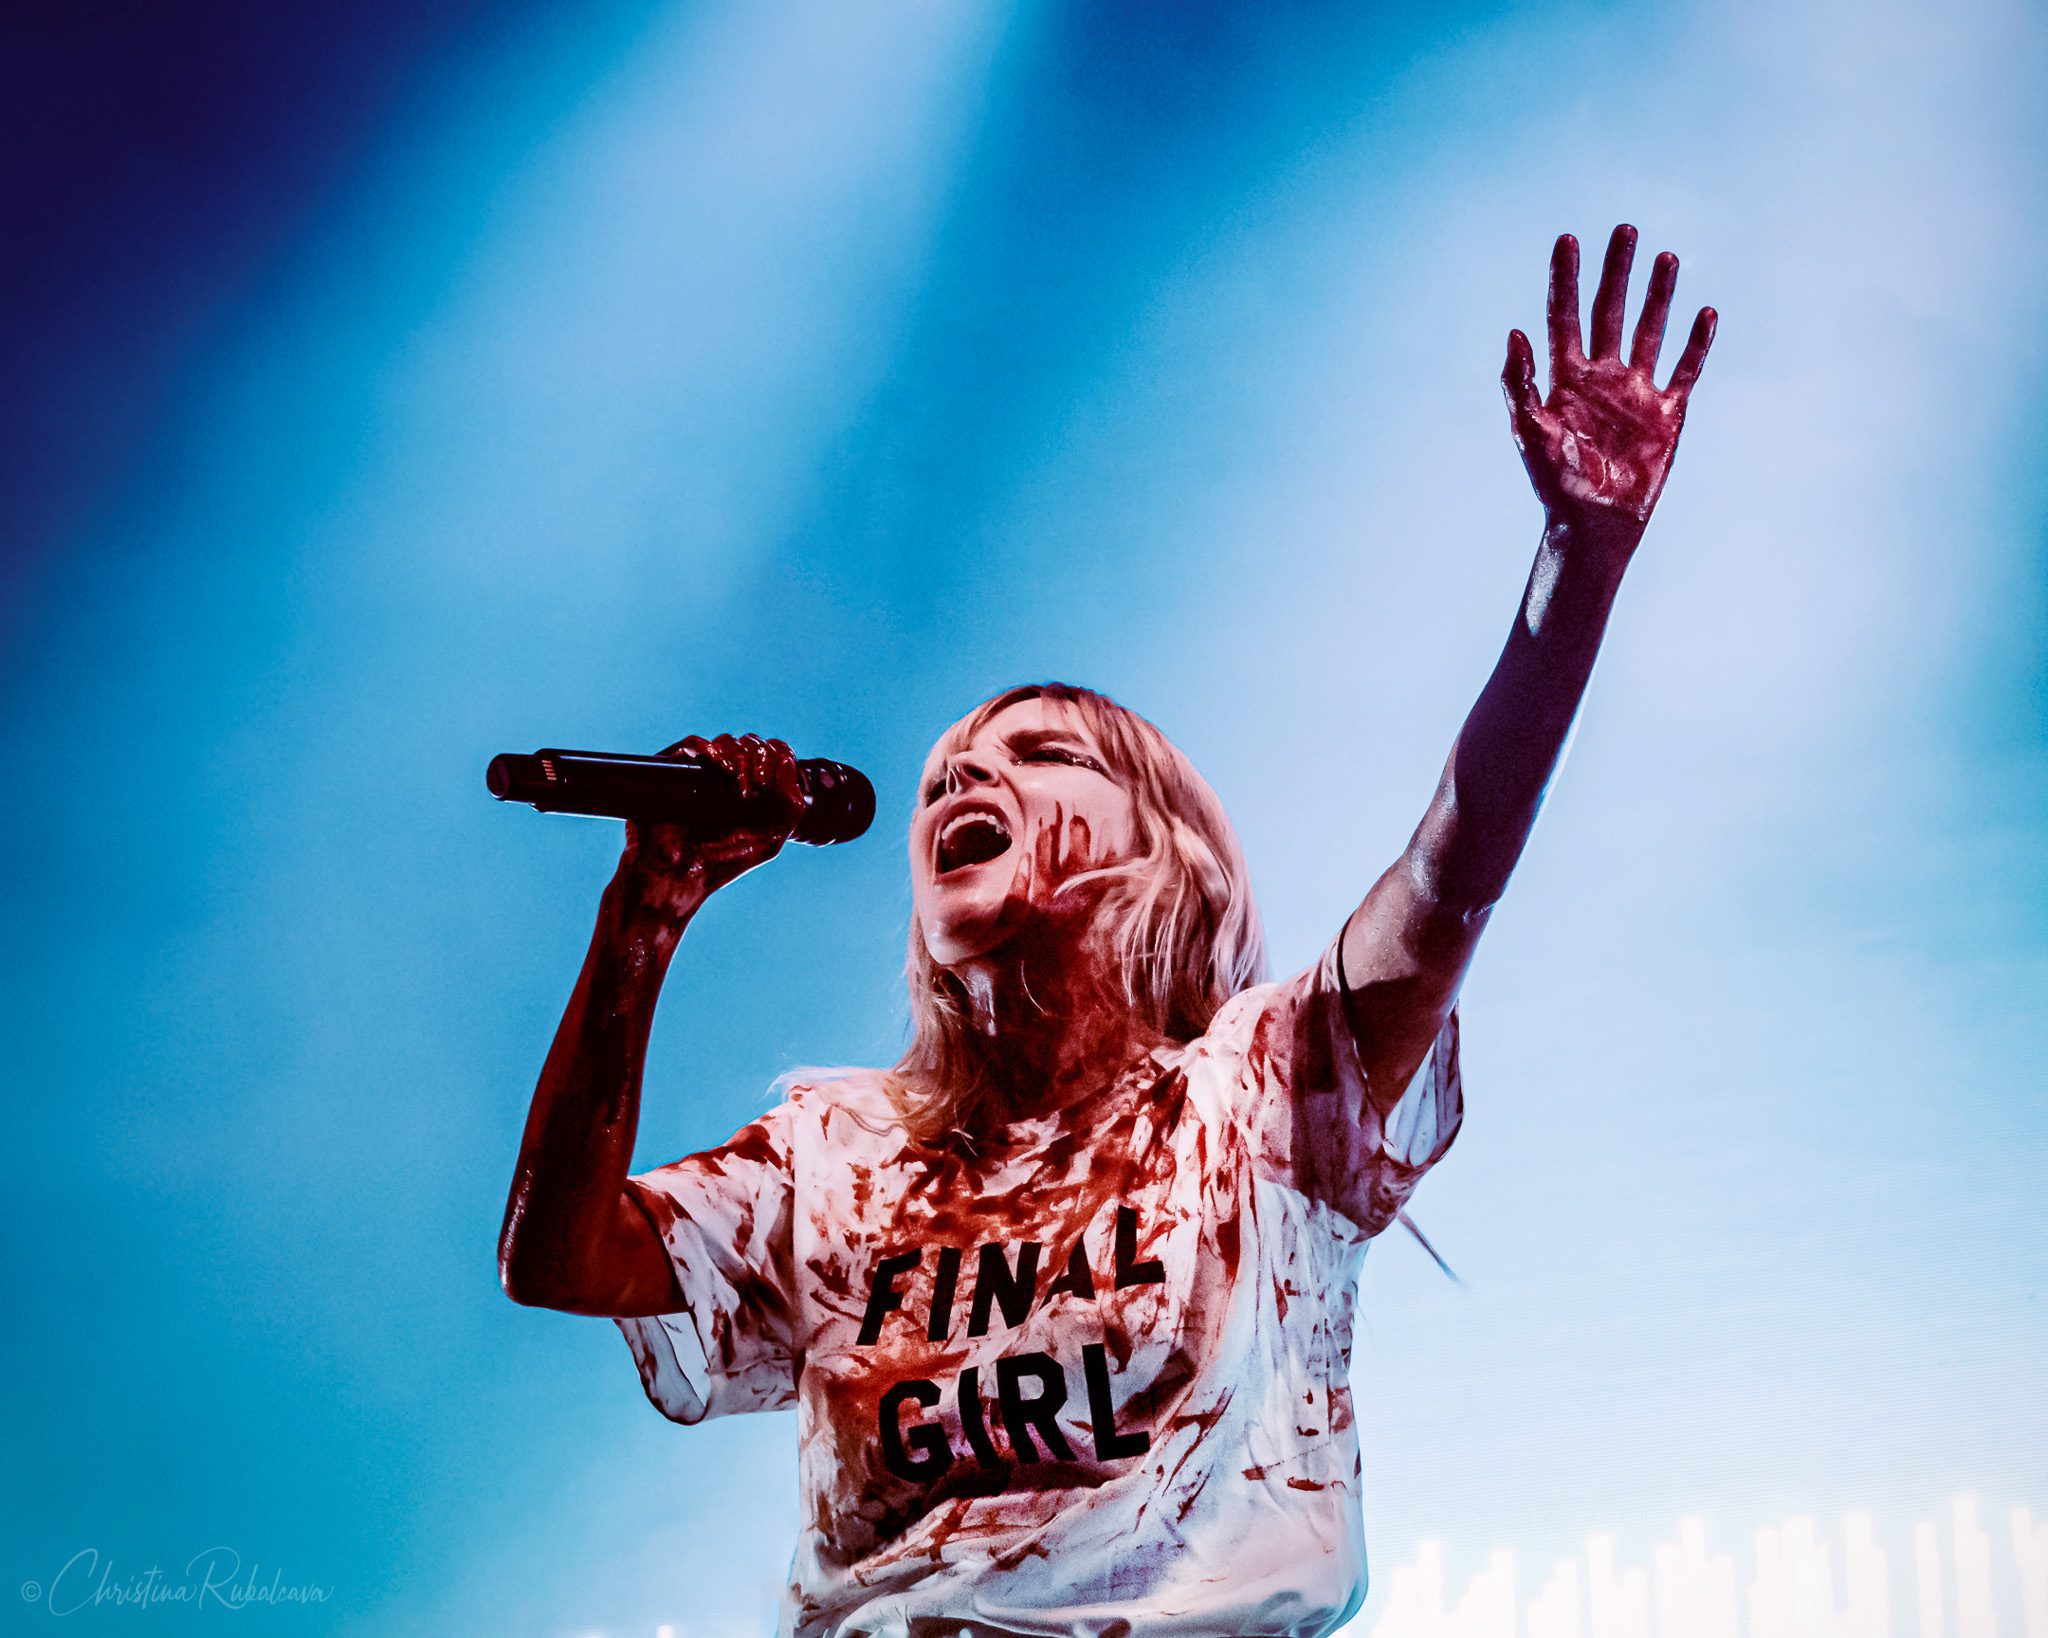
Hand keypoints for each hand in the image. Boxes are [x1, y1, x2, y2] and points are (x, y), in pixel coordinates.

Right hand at [615, 732, 805, 917]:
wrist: (678, 875)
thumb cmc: (720, 863)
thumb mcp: (770, 840)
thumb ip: (790, 807)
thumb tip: (787, 762)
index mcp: (752, 790)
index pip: (772, 754)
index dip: (778, 756)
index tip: (773, 783)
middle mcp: (726, 778)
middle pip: (751, 743)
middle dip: (760, 758)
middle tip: (757, 787)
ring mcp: (700, 773)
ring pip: (726, 742)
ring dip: (741, 757)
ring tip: (740, 788)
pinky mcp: (674, 770)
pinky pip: (693, 743)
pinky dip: (710, 749)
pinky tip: (720, 769)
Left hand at [1503, 224, 1715, 552]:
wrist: (1593, 523)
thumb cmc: (1554, 482)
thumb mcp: (1529, 431)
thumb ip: (1521, 382)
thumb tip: (1516, 331)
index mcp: (1565, 378)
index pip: (1563, 316)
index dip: (1564, 279)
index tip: (1567, 240)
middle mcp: (1602, 377)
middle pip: (1610, 312)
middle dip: (1616, 272)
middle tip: (1624, 230)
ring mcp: (1636, 392)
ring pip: (1650, 331)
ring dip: (1658, 295)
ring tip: (1666, 256)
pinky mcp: (1668, 413)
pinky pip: (1686, 370)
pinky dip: (1696, 343)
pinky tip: (1705, 312)